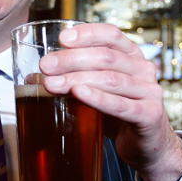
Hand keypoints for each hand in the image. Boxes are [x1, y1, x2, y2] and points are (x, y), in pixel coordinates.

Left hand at [39, 23, 181, 180]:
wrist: (147, 147)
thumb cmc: (117, 115)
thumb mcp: (95, 92)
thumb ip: (71, 81)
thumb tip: (32, 78)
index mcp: (132, 56)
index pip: (111, 35)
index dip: (87, 33)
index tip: (62, 38)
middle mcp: (144, 69)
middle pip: (106, 57)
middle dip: (71, 60)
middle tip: (45, 66)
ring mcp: (150, 91)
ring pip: (110, 79)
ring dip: (77, 79)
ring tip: (51, 84)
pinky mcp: (149, 114)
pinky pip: (120, 105)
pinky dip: (97, 98)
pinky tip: (79, 94)